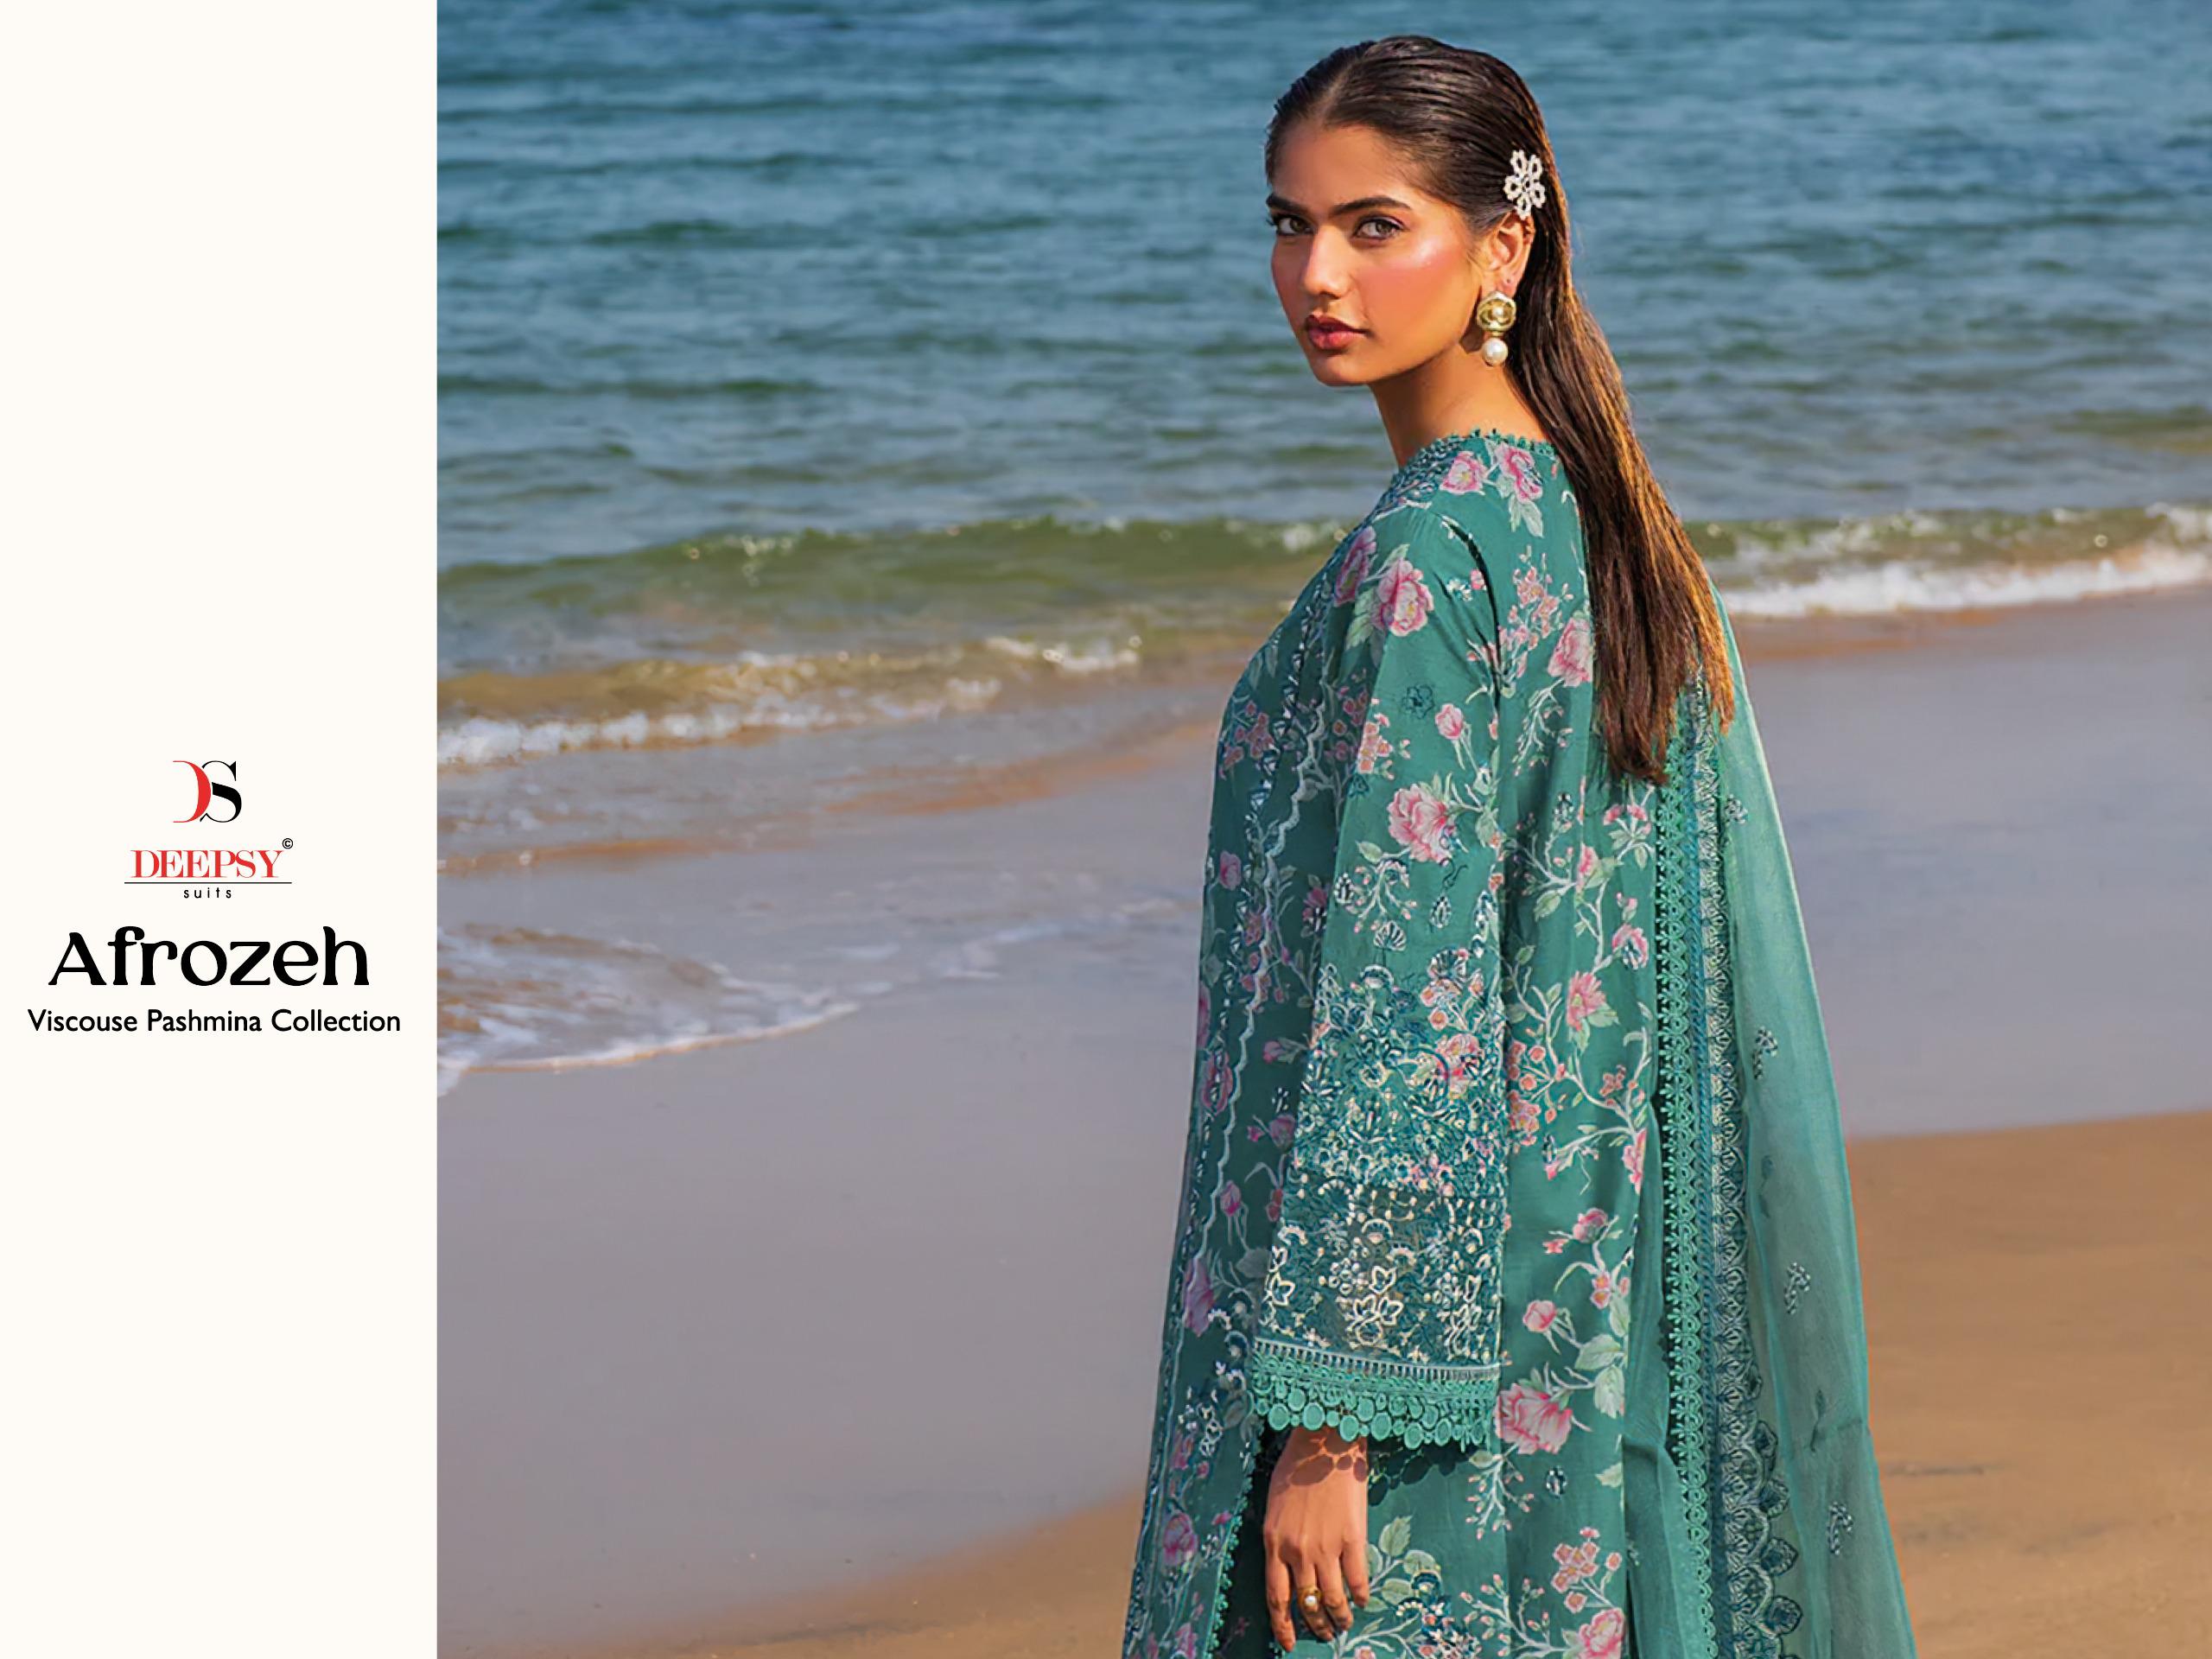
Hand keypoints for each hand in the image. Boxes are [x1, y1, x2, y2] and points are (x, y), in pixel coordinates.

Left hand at [1261, 1424, 1370, 1648]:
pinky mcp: (1353, 1538)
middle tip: (1325, 1635)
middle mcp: (1297, 1551)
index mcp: (1273, 1543)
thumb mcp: (1275, 1506)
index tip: (1288, 1645)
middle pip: (1306, 1605)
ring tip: (1345, 1622)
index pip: (1276, 1598)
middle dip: (1315, 1627)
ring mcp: (1326, 1547)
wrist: (1324, 1442)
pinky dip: (1361, 1596)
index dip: (1283, 1626)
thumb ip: (1279, 1539)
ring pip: (1332, 1599)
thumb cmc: (1296, 1468)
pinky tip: (1363, 1600)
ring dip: (1340, 1617)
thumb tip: (1287, 1566)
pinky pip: (1358, 1580)